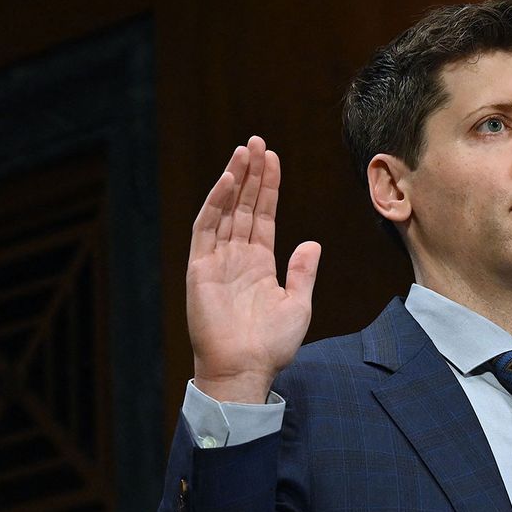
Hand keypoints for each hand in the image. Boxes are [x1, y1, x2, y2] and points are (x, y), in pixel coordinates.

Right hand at [186, 136, 320, 402]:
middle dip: (250, 173)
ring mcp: (217, 260)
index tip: (273, 159)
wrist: (246, 369)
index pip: (262, 215)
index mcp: (259, 264)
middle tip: (257, 142)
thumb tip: (312, 242)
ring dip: (234, 180)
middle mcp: (236, 257)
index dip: (267, 187)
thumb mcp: (298, 304)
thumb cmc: (272, 344)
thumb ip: (303, 272)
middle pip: (243, 206)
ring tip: (244, 151)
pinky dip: (215, 204)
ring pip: (225, 210)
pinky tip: (228, 181)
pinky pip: (206, 229)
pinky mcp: (199, 268)